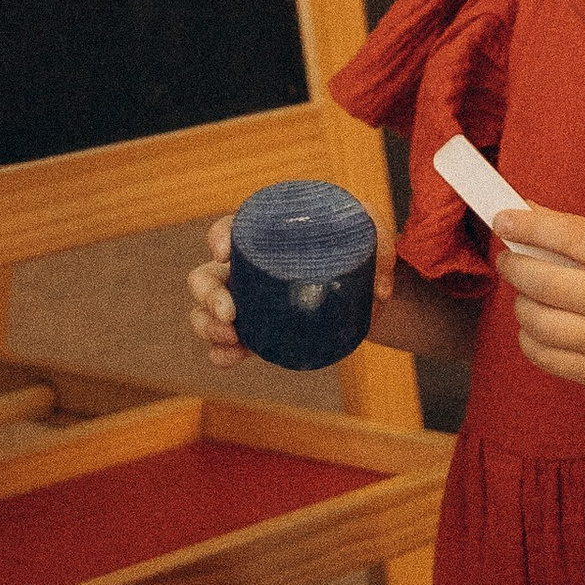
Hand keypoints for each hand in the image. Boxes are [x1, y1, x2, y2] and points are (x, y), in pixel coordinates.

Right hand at [188, 214, 398, 369]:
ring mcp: (248, 304)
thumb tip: (379, 290)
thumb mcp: (372, 232)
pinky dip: (221, 353)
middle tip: (230, 312)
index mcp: (265, 236)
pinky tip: (230, 356)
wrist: (366, 291)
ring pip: (206, 313)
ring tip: (232, 338)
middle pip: (205, 277)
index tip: (225, 251)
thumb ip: (379, 240)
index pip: (229, 229)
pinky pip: (225, 345)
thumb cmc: (360, 251)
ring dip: (208, 327)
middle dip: (207, 295)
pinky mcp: (257, 333)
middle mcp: (248, 269)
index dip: (218, 237)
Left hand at [492, 207, 584, 395]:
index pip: (571, 237)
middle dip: (515, 266)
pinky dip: (530, 336)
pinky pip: (544, 356)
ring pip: (537, 322)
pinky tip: (540, 323)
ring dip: (521, 302)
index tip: (503, 220)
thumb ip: (583, 236)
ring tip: (530, 293)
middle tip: (509, 259)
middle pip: (545, 283)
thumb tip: (525, 214)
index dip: (530, 227)